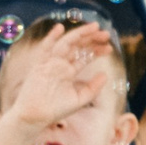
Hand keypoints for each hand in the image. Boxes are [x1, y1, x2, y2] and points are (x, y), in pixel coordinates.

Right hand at [0, 24, 120, 144]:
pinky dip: (51, 37)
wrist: (36, 117)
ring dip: (79, 34)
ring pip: (66, 43)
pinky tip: (60, 28)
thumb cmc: (56, 110)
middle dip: (91, 39)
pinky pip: (45, 48)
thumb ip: (93, 88)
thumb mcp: (79, 99)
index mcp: (70, 71)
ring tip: (94, 27)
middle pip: (78, 46)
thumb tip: (105, 75)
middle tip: (106, 33)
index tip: (109, 47)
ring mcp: (50, 62)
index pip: (85, 56)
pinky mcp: (39, 64)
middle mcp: (61, 64)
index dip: (97, 50)